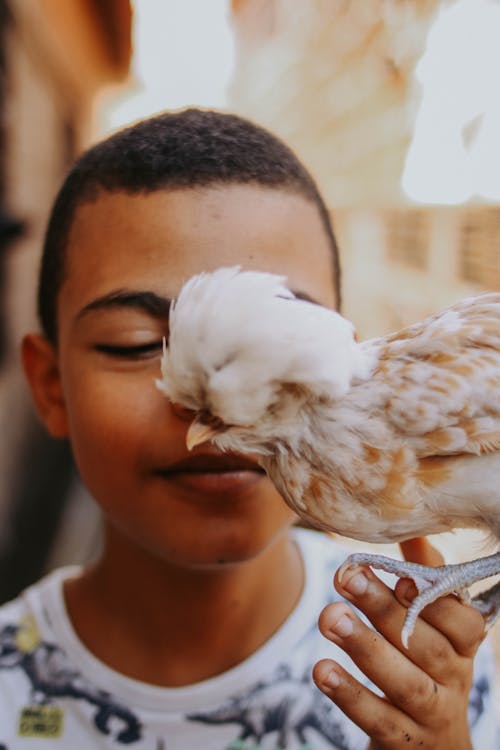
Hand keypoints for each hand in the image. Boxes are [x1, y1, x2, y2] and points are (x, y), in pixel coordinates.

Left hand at [312, 538, 485, 748]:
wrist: (430, 748)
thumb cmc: (426, 665)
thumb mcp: (433, 625)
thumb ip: (424, 575)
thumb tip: (413, 526)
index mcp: (462, 646)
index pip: (461, 622)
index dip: (433, 599)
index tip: (397, 575)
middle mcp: (452, 680)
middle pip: (423, 645)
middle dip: (383, 609)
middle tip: (346, 576)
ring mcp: (429, 715)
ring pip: (403, 682)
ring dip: (364, 647)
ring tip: (330, 617)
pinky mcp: (401, 741)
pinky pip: (377, 718)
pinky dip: (349, 695)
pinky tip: (321, 669)